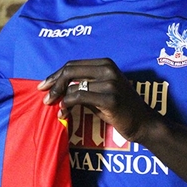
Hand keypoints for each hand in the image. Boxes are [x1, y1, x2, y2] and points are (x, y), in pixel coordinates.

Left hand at [37, 58, 158, 143]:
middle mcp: (107, 69)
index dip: (55, 75)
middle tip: (45, 98)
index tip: (44, 86)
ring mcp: (110, 82)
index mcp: (105, 63)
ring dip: (60, 100)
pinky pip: (78, 97)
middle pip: (70, 71)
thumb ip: (82, 84)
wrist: (143, 123)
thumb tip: (55, 86)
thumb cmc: (119, 109)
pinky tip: (64, 113)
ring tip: (59, 111)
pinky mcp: (110, 98)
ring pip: (73, 86)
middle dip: (53, 84)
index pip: (72, 65)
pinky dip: (67, 105)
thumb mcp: (101, 90)